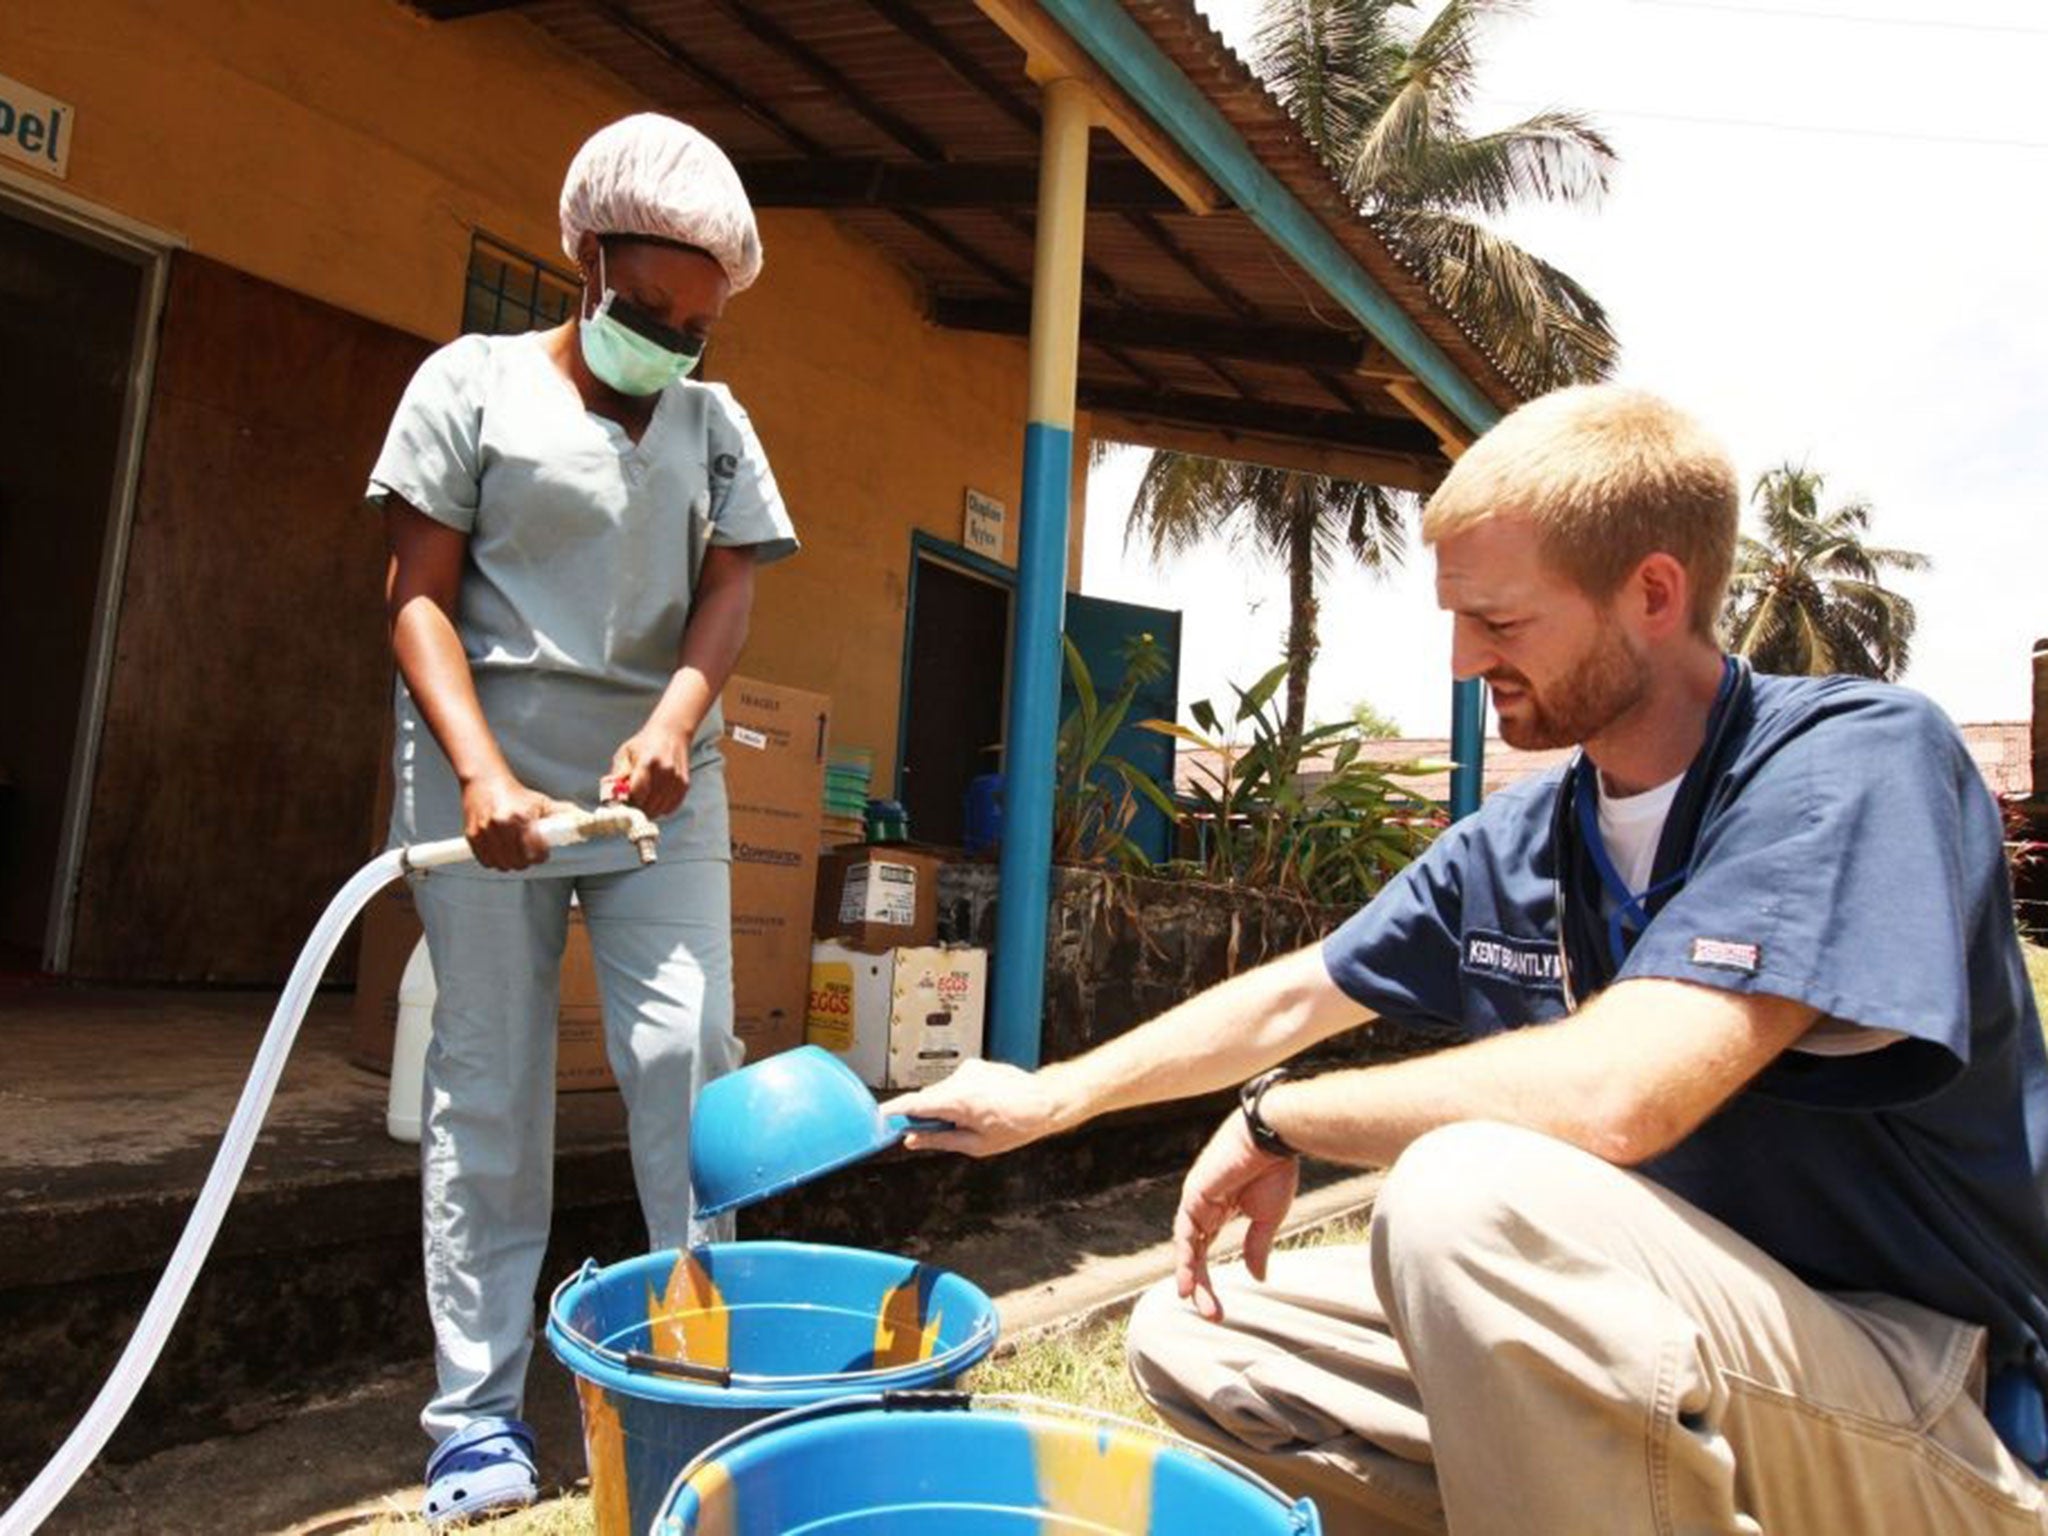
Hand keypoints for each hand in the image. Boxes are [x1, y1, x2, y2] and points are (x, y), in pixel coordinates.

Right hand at [462, 775, 569, 870]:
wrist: (484, 780)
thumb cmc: (515, 793)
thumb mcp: (541, 802)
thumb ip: (563, 814)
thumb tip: (585, 821)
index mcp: (521, 817)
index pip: (535, 852)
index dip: (541, 856)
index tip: (542, 853)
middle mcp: (501, 825)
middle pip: (519, 862)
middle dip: (526, 861)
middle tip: (528, 853)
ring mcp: (484, 831)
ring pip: (502, 864)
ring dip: (510, 863)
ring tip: (515, 852)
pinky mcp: (472, 836)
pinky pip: (486, 861)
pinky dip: (494, 861)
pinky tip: (500, 852)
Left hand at [610, 726, 692, 818]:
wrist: (672, 732)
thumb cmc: (646, 742)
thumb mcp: (626, 752)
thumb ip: (618, 774)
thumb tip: (610, 794)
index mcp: (648, 762)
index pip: (637, 794)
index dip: (627, 801)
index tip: (622, 801)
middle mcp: (666, 772)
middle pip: (648, 805)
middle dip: (636, 808)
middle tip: (630, 802)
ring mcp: (677, 780)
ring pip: (659, 810)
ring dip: (648, 810)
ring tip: (642, 799)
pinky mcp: (684, 786)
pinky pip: (669, 808)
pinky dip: (660, 808)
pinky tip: (653, 798)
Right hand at [885, 1059, 1072, 1157]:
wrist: (1045, 1101)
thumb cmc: (1017, 1124)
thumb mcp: (976, 1145)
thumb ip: (940, 1141)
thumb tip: (914, 1141)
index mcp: (958, 1100)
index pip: (914, 1103)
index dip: (893, 1112)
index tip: (879, 1120)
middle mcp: (960, 1079)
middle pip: (926, 1098)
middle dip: (923, 1115)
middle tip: (929, 1135)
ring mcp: (968, 1070)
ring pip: (941, 1091)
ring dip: (944, 1106)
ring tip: (969, 1122)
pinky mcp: (974, 1066)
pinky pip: (955, 1083)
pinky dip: (957, 1097)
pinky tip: (977, 1108)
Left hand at [1173, 1112, 1298, 1321]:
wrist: (1275, 1137)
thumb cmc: (1276, 1168)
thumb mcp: (1267, 1217)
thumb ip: (1256, 1246)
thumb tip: (1257, 1277)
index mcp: (1221, 1208)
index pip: (1207, 1249)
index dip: (1207, 1279)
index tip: (1216, 1309)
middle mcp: (1204, 1206)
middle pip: (1195, 1252)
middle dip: (1199, 1284)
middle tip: (1211, 1314)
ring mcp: (1196, 1200)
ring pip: (1188, 1246)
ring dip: (1191, 1277)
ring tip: (1195, 1304)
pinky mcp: (1195, 1194)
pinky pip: (1187, 1232)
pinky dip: (1186, 1258)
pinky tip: (1187, 1282)